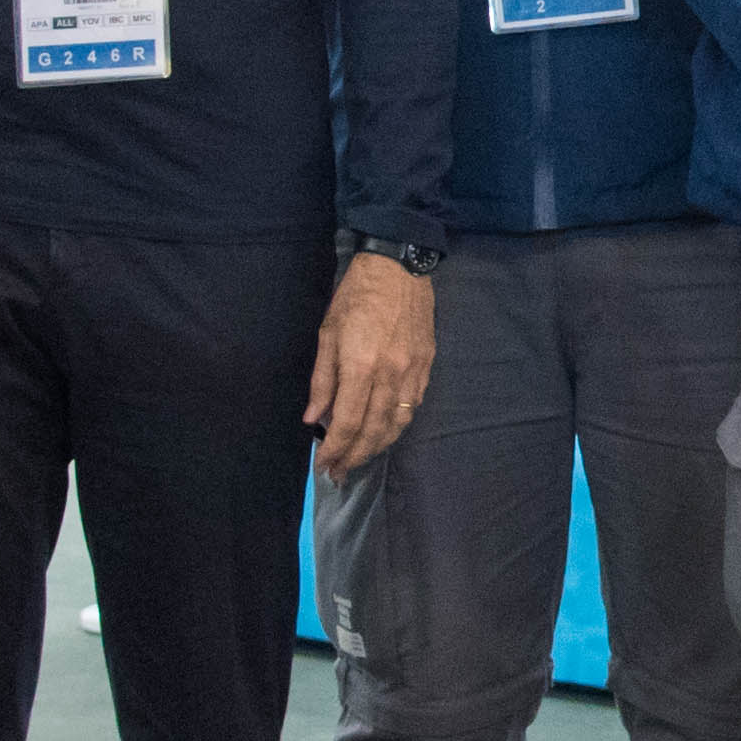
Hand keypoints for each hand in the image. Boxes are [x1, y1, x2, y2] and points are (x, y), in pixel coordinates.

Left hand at [303, 253, 438, 474]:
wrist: (399, 267)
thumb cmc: (356, 296)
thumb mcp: (328, 333)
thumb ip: (323, 380)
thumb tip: (314, 417)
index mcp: (361, 366)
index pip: (348, 422)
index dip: (335, 449)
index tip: (323, 465)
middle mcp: (391, 375)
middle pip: (374, 430)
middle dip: (355, 456)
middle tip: (339, 473)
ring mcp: (413, 372)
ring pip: (397, 423)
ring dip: (378, 447)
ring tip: (360, 458)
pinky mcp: (427, 366)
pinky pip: (413, 406)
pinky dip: (398, 426)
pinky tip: (385, 433)